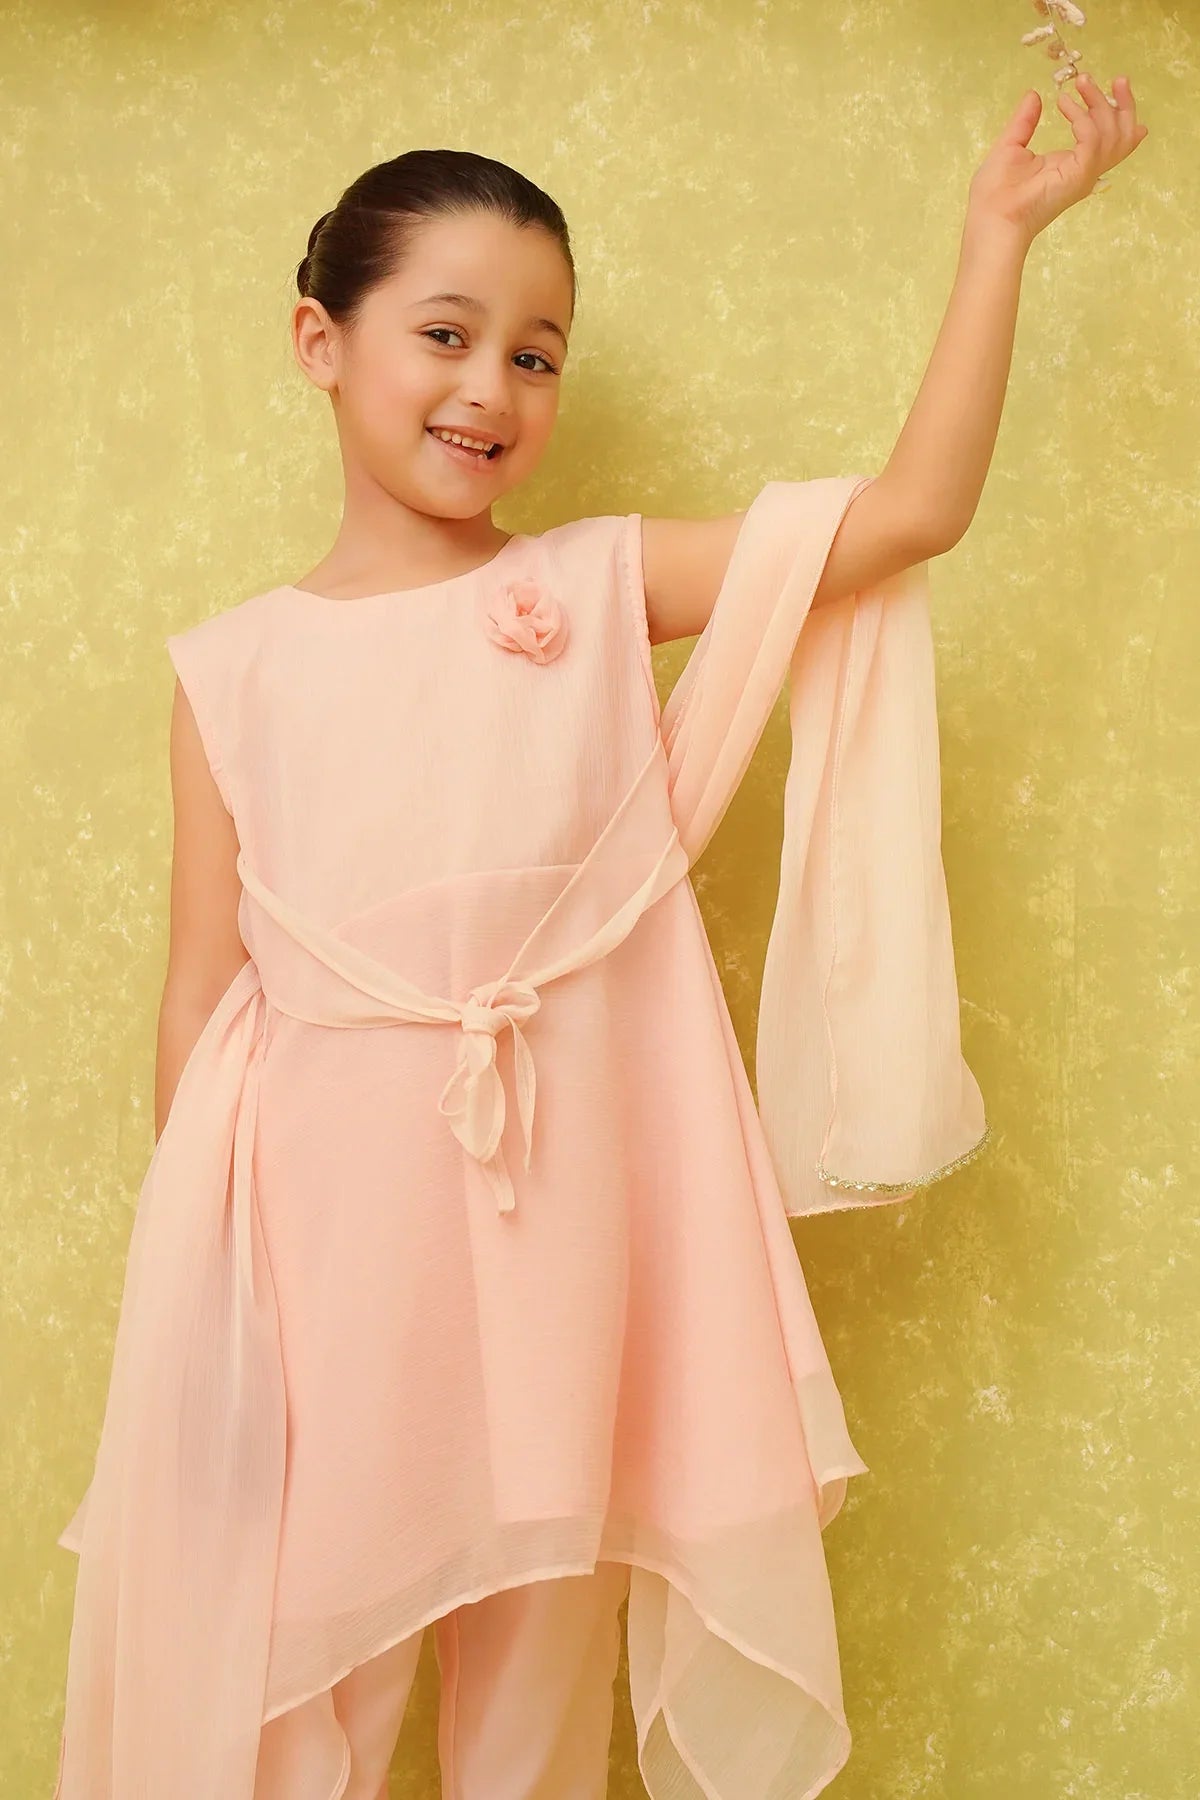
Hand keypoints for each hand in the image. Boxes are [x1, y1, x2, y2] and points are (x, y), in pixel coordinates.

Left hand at [967, 74, 1147, 247]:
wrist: (989, 218)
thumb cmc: (994, 194)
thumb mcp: (1010, 146)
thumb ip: (1025, 122)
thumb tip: (1033, 95)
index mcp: (1072, 164)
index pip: (1109, 137)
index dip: (1116, 110)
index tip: (1099, 83)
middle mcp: (1084, 170)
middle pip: (1123, 136)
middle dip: (1122, 103)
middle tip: (1094, 78)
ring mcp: (1083, 175)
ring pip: (1115, 136)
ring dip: (1099, 103)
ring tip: (1079, 84)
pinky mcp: (1078, 176)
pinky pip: (1094, 141)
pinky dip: (1082, 118)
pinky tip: (1062, 104)